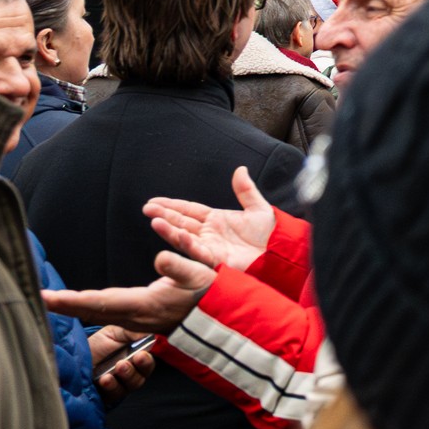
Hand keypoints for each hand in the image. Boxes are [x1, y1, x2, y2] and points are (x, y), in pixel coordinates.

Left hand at [43, 250, 213, 332]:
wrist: (221, 318)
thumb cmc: (210, 294)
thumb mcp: (200, 274)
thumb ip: (181, 264)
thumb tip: (158, 257)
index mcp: (144, 305)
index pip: (98, 302)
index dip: (70, 301)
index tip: (45, 297)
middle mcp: (134, 316)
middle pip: (90, 310)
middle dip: (61, 305)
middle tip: (35, 297)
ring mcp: (134, 319)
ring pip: (95, 312)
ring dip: (70, 306)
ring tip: (49, 299)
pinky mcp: (136, 316)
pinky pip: (104, 312)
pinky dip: (84, 307)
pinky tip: (75, 303)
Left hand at [94, 335, 162, 399]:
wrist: (76, 356)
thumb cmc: (99, 344)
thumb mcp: (115, 333)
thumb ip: (132, 333)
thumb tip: (148, 332)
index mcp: (136, 358)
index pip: (147, 363)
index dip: (146, 361)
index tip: (140, 355)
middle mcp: (131, 374)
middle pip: (140, 378)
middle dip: (133, 371)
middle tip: (123, 364)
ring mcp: (120, 386)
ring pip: (129, 387)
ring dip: (123, 378)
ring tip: (114, 370)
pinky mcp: (107, 395)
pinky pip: (114, 395)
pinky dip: (111, 387)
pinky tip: (104, 379)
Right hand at [145, 167, 275, 272]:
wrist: (281, 254)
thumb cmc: (271, 235)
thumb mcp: (258, 208)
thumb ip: (246, 190)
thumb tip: (240, 169)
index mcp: (216, 220)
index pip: (189, 210)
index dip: (172, 205)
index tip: (154, 201)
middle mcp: (209, 233)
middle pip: (182, 222)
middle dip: (164, 215)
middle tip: (147, 208)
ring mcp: (210, 246)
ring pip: (185, 236)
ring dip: (169, 229)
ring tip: (154, 220)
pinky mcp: (216, 259)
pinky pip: (198, 251)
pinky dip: (187, 243)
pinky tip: (177, 234)